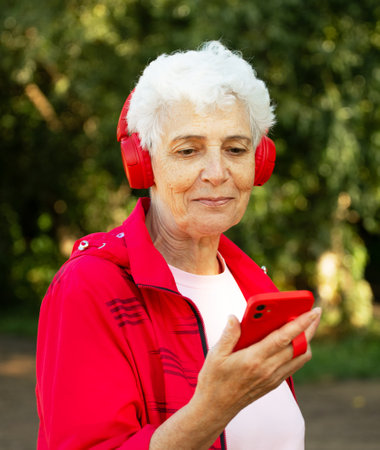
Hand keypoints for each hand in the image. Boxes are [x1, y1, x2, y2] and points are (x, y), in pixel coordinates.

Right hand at [190, 307, 321, 426]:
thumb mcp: (215, 354)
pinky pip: (295, 364)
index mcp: (254, 359)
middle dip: (310, 328)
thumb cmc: (214, 379)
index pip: (284, 338)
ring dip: (307, 340)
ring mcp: (273, 378)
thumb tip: (235, 317)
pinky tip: (295, 340)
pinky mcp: (274, 383)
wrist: (216, 408)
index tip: (313, 311)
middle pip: (299, 346)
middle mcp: (268, 369)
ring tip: (307, 324)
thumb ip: (228, 334)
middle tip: (316, 312)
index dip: (300, 323)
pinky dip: (299, 350)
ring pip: (301, 357)